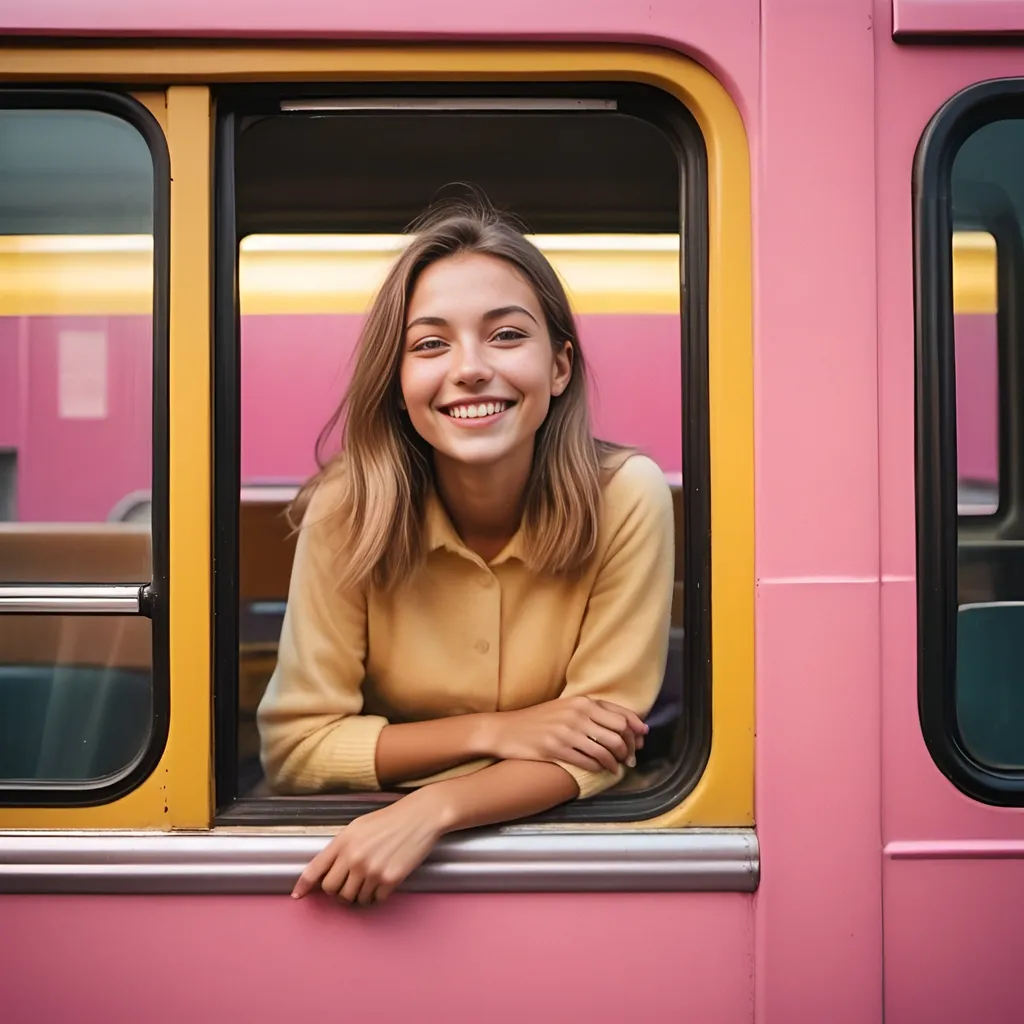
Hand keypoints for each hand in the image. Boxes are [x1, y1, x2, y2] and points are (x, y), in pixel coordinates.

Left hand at [291, 788, 446, 905]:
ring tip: (370, 881)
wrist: (421, 816)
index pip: (315, 869)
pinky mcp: (389, 880)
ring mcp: (371, 870)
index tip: (298, 896)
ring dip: (359, 895)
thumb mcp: (359, 827)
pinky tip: (384, 881)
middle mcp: (354, 857)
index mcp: (343, 841)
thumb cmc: (391, 819)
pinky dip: (377, 896)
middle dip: (338, 892)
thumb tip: (328, 870)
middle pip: (332, 890)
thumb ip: (342, 847)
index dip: (304, 885)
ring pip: (353, 899)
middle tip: (349, 885)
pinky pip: (374, 900)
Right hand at [482, 697, 647, 773]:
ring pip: (606, 749)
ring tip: (617, 768)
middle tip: (630, 759)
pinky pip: (588, 761)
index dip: (636, 729)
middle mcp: (577, 714)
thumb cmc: (538, 720)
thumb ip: (591, 713)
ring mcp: (567, 731)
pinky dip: (599, 768)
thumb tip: (622, 725)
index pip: (621, 714)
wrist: (506, 730)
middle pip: (618, 733)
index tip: (642, 739)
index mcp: (582, 701)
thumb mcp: (565, 708)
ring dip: (616, 762)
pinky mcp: (557, 749)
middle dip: (629, 749)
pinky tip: (601, 771)